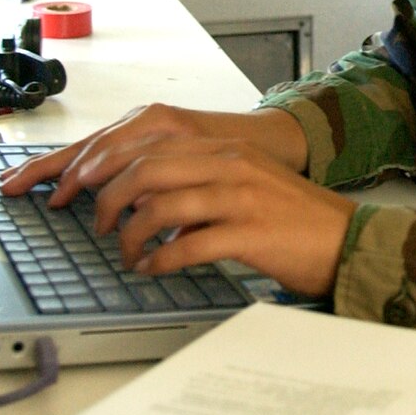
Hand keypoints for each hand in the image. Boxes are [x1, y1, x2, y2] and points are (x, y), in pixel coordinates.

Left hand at [0, 105, 347, 296]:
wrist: (345, 238)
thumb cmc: (292, 218)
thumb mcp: (243, 183)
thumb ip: (195, 181)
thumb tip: (142, 199)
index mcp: (221, 149)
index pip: (145, 145)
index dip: (100, 165)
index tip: (70, 186)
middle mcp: (227, 165)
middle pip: (145, 170)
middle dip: (106, 199)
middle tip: (97, 225)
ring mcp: (239, 197)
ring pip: (160, 207)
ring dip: (132, 236)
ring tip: (127, 254)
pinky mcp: (248, 232)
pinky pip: (187, 246)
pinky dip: (161, 261)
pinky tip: (154, 270)